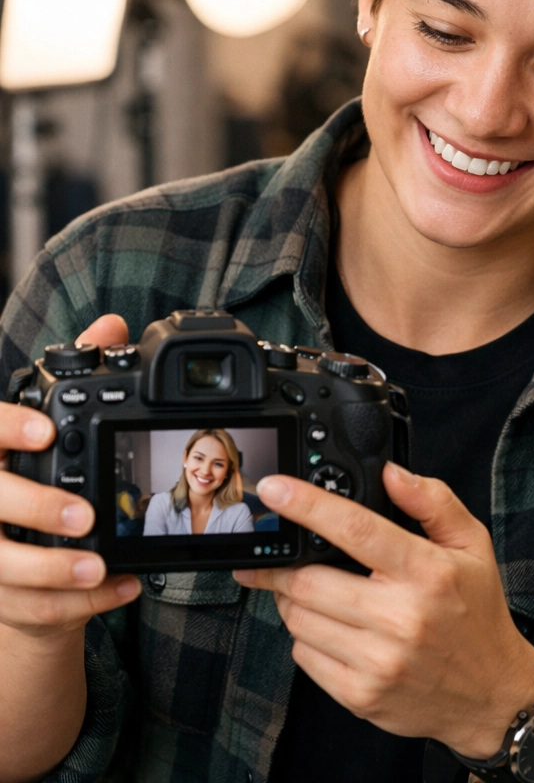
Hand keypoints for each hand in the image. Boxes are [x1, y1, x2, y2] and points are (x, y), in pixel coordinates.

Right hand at [0, 315, 141, 638]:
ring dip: (53, 569)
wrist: (15, 558)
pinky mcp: (0, 596)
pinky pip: (33, 608)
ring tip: (99, 567)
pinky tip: (123, 588)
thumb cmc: (30, 476)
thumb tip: (113, 324)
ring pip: (3, 568)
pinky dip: (80, 604)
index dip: (6, 429)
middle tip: (84, 515)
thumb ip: (75, 376)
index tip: (48, 431)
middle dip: (35, 508)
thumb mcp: (48, 426)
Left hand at [234, 463, 533, 757]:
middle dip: (284, 563)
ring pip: (299, 619)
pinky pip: (305, 657)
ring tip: (314, 591)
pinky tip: (331, 627)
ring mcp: (378, 662)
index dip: (307, 506)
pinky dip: (304, 635)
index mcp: (427, 572)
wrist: (491, 694)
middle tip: (282, 555)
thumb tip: (391, 473)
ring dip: (292, 599)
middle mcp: (401, 618)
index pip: (356, 529)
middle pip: (309, 580)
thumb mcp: (472, 544)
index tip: (275, 489)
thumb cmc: (478, 612)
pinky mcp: (361, 696)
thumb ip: (433, 501)